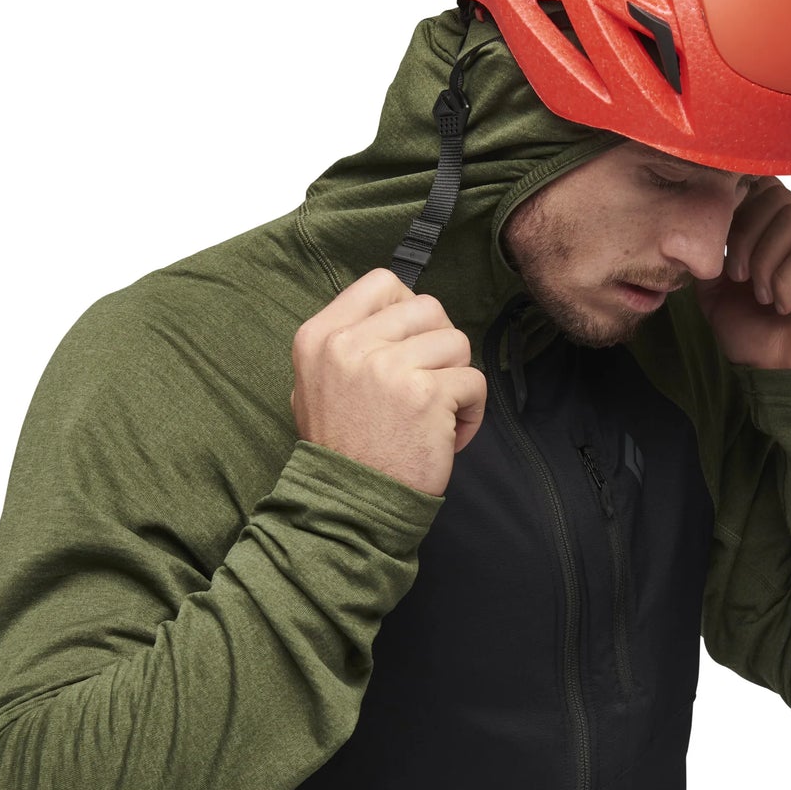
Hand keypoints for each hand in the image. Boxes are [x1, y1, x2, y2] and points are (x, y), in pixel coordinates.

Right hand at [290, 269, 486, 497]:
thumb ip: (346, 343)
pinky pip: (475, 381)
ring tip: (437, 413)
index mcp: (320, 336)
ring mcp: (388, 367)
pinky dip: (471, 411)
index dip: (409, 309)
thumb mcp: (315, 385)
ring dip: (457, 379)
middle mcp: (349, 345)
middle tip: (430, 382)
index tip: (411, 344)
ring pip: (457, 342)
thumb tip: (394, 313)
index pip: (382, 283)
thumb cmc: (341, 449)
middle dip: (439, 346)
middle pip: (428, 308)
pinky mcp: (426, 394)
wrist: (350, 505)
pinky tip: (449, 435)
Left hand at [691, 178, 790, 368]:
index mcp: (787, 232)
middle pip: (777, 197)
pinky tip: (783, 305)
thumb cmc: (758, 338)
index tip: (718, 245)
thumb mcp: (717, 292)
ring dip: (765, 259)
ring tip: (761, 294)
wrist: (784, 379)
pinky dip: (786, 278)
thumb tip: (702, 222)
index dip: (736, 208)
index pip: (764, 188)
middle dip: (744, 234)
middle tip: (737, 276)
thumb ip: (711, 252)